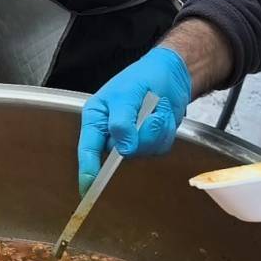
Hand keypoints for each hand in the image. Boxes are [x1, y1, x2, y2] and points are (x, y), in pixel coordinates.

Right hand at [77, 47, 192, 194]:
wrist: (172, 73)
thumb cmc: (143, 77)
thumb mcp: (127, 94)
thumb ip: (122, 122)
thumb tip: (123, 149)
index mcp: (96, 118)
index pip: (88, 148)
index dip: (88, 170)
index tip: (89, 187)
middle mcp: (110, 132)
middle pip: (120, 154)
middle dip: (139, 137)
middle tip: (147, 115)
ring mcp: (131, 139)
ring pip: (143, 152)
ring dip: (155, 131)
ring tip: (155, 109)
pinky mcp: (150, 142)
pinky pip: (158, 148)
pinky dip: (164, 132)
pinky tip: (162, 115)